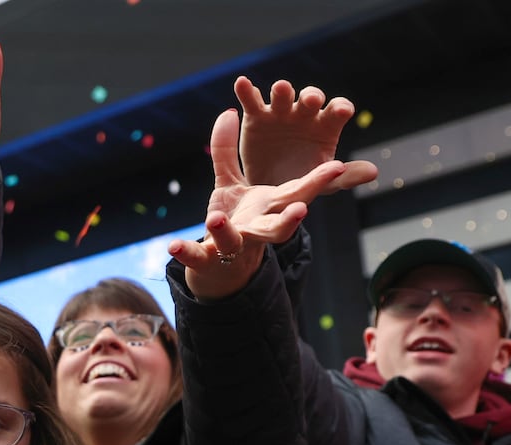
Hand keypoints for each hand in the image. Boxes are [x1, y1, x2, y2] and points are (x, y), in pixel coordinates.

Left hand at [169, 107, 366, 299]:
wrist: (217, 266)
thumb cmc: (234, 219)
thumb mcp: (231, 183)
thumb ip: (227, 151)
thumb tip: (227, 112)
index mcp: (269, 209)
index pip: (298, 194)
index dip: (317, 181)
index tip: (336, 165)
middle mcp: (256, 230)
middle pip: (278, 227)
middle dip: (290, 219)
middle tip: (301, 210)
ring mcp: (233, 246)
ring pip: (236, 242)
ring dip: (228, 232)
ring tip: (215, 218)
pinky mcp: (208, 259)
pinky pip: (197, 256)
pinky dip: (187, 251)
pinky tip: (174, 245)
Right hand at [235, 76, 376, 191]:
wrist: (268, 190)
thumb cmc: (302, 182)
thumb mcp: (324, 184)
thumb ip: (345, 176)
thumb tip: (373, 172)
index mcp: (326, 125)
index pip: (337, 109)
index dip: (340, 108)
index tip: (341, 111)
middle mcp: (305, 113)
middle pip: (311, 98)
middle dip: (312, 96)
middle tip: (311, 100)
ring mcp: (281, 112)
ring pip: (283, 95)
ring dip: (283, 90)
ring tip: (281, 89)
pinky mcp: (257, 116)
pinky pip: (252, 100)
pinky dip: (246, 90)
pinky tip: (242, 83)